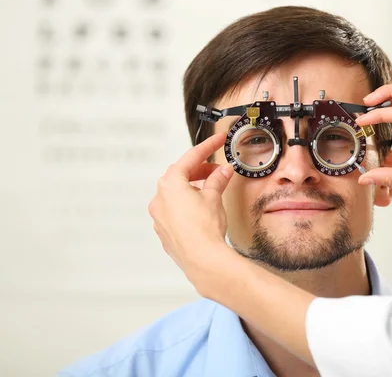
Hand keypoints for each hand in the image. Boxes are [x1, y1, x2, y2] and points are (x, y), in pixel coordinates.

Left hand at [148, 132, 235, 292]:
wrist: (202, 259)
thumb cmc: (204, 230)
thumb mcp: (214, 197)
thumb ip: (217, 180)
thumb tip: (222, 172)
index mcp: (170, 184)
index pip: (191, 158)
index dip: (207, 147)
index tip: (217, 140)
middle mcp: (160, 198)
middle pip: (180, 174)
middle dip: (200, 170)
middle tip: (218, 170)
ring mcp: (160, 216)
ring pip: (176, 193)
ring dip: (193, 188)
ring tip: (212, 190)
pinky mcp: (165, 231)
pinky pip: (175, 210)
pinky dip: (188, 205)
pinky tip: (202, 209)